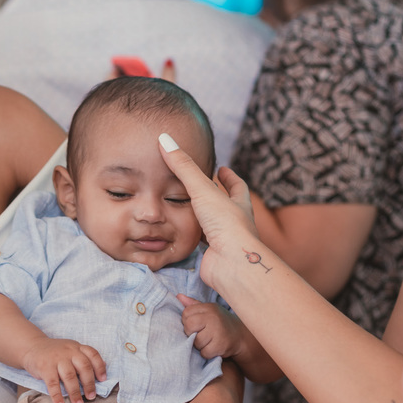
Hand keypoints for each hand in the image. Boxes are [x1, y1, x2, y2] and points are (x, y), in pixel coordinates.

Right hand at [22, 339, 107, 402]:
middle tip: (91, 397)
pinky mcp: (45, 367)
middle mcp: (69, 351)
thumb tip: (103, 368)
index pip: (93, 354)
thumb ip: (84, 358)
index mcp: (77, 347)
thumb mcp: (71, 350)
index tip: (103, 380)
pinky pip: (53, 384)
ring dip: (75, 393)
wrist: (32, 347)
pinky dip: (57, 396)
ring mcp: (57, 359)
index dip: (99, 367)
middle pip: (84, 366)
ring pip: (70, 376)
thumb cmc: (55, 353)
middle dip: (89, 384)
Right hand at [158, 135, 259, 291]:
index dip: (230, 177)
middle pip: (228, 207)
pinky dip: (192, 240)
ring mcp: (225, 242)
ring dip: (203, 220)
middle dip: (216, 198)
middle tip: (202, 189)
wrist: (231, 264)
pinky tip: (181, 238)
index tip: (223, 168)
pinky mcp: (213, 258)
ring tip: (186, 212)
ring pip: (213, 228)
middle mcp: (235, 223)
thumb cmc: (225, 224)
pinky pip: (201, 246)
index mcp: (239, 204)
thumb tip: (164, 138)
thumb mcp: (202, 190)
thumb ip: (183, 167)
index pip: (237, 186)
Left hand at [179, 295, 245, 359]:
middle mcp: (213, 317)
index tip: (196, 325)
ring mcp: (218, 331)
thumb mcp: (208, 311)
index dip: (187, 321)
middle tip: (200, 334)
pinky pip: (204, 352)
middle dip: (191, 333)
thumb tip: (178, 297)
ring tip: (208, 341)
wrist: (241, 336)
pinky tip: (213, 348)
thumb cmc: (220, 323)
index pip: (186, 313)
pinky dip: (207, 353)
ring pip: (196, 341)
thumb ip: (193, 305)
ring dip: (200, 345)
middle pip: (189, 326)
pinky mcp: (221, 345)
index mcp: (208, 308)